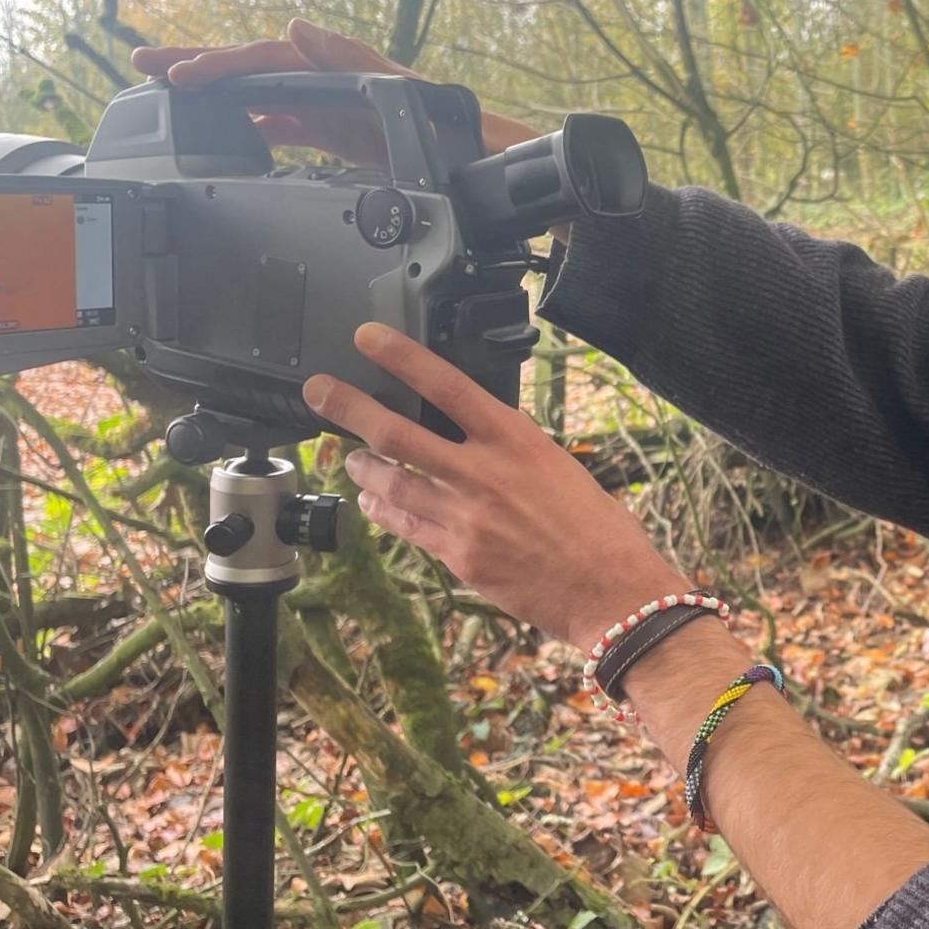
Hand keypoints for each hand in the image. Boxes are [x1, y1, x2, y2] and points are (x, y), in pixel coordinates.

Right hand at [132, 18, 542, 166]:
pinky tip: (222, 135)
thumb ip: (346, 57)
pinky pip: (278, 125)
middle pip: (246, 71)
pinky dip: (247, 127)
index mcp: (327, 67)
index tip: (179, 75)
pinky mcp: (330, 132)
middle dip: (195, 67)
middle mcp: (318, 81)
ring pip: (253, 97)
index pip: (259, 61)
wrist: (471, 154)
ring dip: (211, 96)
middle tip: (142, 65)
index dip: (217, 66)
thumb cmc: (440, 117)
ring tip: (163, 94)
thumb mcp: (394, 89)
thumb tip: (296, 26)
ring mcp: (320, 106)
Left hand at [302, 322, 682, 648]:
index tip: (368, 337)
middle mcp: (485, 472)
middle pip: (399, 432)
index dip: (401, 357)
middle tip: (318, 391)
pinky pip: (406, 525)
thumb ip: (508, 450)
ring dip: (362, 466)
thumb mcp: (557, 466)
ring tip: (350, 458)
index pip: (447, 385)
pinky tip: (373, 503)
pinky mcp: (459, 556)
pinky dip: (383, 510)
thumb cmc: (596, 529)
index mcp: (517, 440)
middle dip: (349, 408)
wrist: (610, 591)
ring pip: (392, 481)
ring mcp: (466, 516)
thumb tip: (471, 437)